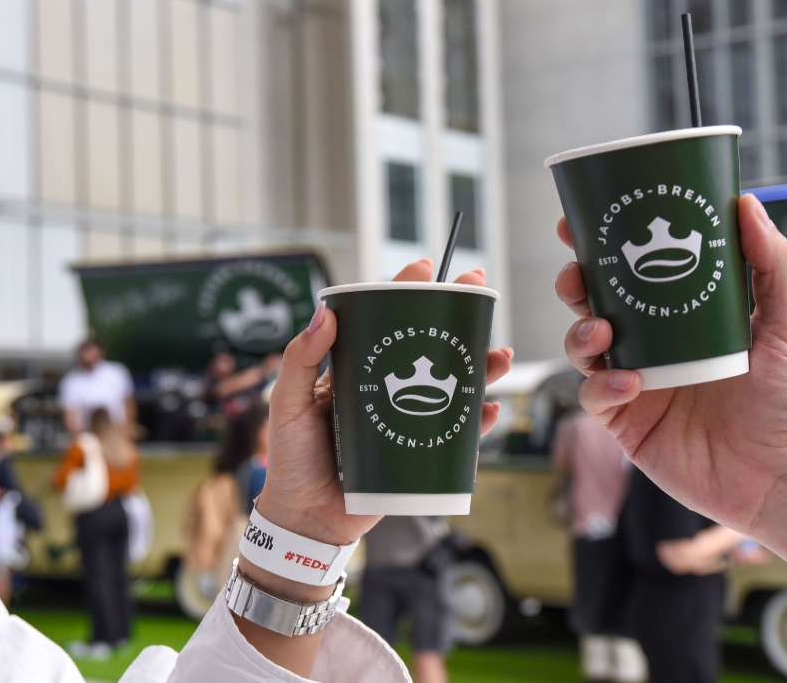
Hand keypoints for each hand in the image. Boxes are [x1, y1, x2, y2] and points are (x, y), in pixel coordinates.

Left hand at [256, 259, 513, 547]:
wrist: (306, 519)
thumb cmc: (291, 460)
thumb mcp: (286, 405)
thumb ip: (299, 361)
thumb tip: (325, 313)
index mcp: (355, 369)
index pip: (383, 320)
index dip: (406, 291)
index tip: (428, 267)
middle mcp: (387, 389)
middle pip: (430, 347)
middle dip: (460, 321)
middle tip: (480, 296)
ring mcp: (407, 420)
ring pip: (453, 386)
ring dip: (481, 369)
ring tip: (500, 357)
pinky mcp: (420, 454)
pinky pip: (458, 436)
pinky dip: (479, 424)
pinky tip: (491, 411)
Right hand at [556, 195, 786, 536]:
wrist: (782, 475)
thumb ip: (773, 265)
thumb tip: (747, 203)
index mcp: (682, 317)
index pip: (634, 271)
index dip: (603, 246)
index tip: (584, 220)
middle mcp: (652, 346)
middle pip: (595, 303)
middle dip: (576, 283)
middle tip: (578, 273)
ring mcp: (637, 383)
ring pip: (583, 346)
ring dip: (580, 331)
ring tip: (601, 330)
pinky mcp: (627, 424)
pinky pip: (595, 396)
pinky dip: (602, 384)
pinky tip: (630, 382)